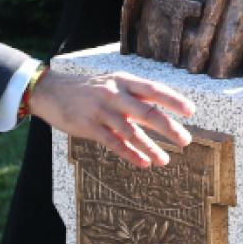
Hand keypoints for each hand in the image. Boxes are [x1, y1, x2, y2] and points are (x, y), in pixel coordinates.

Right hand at [29, 68, 194, 167]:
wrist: (51, 91)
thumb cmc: (89, 90)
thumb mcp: (112, 84)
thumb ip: (135, 97)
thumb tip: (163, 113)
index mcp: (123, 81)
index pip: (154, 89)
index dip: (173, 100)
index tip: (191, 111)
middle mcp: (114, 94)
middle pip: (147, 112)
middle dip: (169, 128)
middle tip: (186, 140)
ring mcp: (101, 110)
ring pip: (131, 131)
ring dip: (151, 147)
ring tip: (165, 160)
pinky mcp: (89, 127)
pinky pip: (114, 143)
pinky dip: (130, 154)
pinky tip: (143, 163)